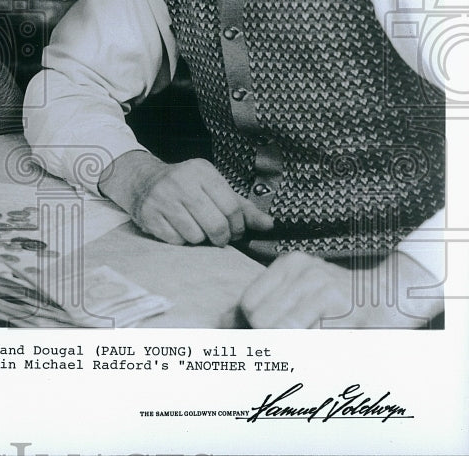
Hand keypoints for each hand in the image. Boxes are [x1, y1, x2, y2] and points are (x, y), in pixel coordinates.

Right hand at [99, 150, 273, 245]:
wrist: (142, 180)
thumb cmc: (185, 186)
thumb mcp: (213, 187)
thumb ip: (242, 207)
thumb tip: (268, 225)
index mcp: (201, 171)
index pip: (232, 207)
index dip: (239, 226)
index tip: (236, 230)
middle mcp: (181, 181)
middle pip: (215, 225)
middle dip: (221, 237)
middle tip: (218, 236)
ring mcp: (162, 198)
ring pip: (195, 236)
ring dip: (198, 238)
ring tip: (194, 228)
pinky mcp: (149, 214)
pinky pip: (175, 241)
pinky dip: (180, 240)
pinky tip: (177, 227)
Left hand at [239, 251, 442, 328]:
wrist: (394, 291)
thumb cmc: (341, 299)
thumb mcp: (300, 291)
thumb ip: (263, 304)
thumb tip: (220, 323)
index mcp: (288, 265)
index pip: (247, 304)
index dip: (249, 328)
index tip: (259, 340)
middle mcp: (302, 271)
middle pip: (260, 319)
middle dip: (268, 340)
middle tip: (290, 342)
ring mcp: (323, 287)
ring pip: (282, 330)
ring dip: (291, 346)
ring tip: (310, 339)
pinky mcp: (344, 308)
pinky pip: (311, 339)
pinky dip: (312, 348)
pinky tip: (327, 339)